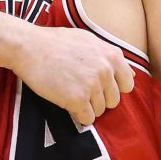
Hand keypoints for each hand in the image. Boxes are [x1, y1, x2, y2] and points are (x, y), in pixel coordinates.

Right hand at [11, 26, 133, 125]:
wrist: (29, 47)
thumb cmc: (56, 42)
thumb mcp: (89, 40)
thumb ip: (110, 57)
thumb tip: (131, 75)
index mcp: (112, 55)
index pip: (127, 84)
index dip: (112, 87)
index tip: (98, 85)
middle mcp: (106, 70)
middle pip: (114, 100)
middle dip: (99, 99)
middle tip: (79, 89)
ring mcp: (92, 85)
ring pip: (100, 110)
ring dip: (86, 106)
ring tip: (70, 92)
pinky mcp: (78, 99)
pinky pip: (87, 118)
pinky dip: (77, 115)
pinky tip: (66, 101)